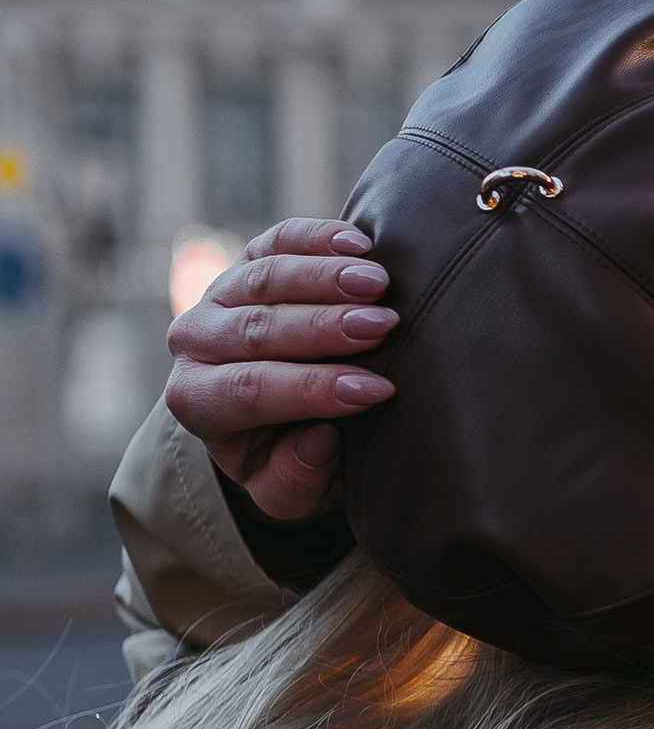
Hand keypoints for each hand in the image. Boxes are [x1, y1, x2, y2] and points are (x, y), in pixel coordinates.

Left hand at [165, 221, 398, 524]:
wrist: (272, 411)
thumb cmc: (286, 455)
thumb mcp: (289, 491)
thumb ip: (296, 479)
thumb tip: (320, 439)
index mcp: (196, 401)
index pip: (251, 390)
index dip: (313, 389)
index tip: (375, 390)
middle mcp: (195, 343)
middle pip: (257, 329)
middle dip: (323, 328)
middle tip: (383, 326)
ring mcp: (219, 294)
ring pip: (263, 277)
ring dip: (325, 278)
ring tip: (379, 284)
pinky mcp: (249, 259)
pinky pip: (276, 240)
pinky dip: (316, 237)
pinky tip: (360, 244)